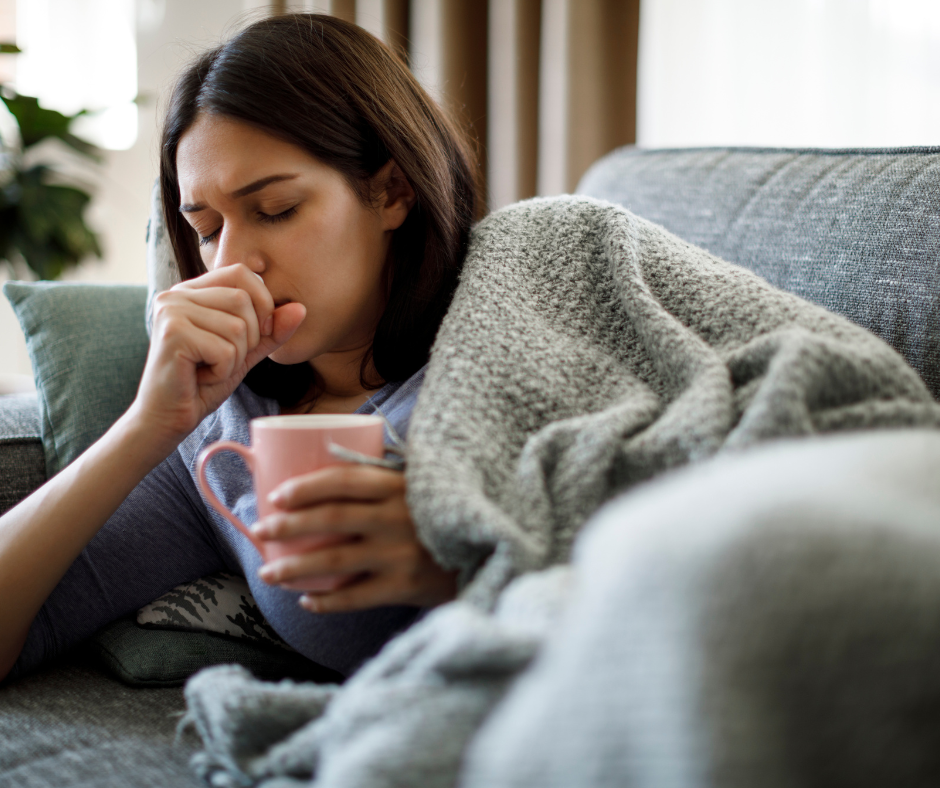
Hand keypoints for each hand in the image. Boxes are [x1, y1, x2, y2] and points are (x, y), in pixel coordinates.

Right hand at [133, 264, 305, 444]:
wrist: (167, 418)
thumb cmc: (203, 383)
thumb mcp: (245, 352)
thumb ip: (271, 331)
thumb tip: (301, 308)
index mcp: (193, 291)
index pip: (242, 273)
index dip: (262, 303)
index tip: (256, 335)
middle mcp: (177, 294)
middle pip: (243, 300)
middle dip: (248, 339)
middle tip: (222, 359)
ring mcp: (171, 311)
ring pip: (237, 327)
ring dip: (234, 358)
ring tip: (209, 368)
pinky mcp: (172, 334)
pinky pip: (225, 350)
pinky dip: (222, 371)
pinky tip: (201, 377)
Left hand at [252, 465, 457, 610]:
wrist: (488, 550)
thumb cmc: (443, 514)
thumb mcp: (420, 485)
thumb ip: (383, 478)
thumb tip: (329, 463)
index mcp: (399, 486)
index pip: (343, 480)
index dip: (306, 487)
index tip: (277, 496)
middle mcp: (398, 517)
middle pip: (331, 519)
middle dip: (289, 526)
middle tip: (261, 531)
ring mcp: (401, 554)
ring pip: (336, 561)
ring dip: (296, 567)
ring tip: (269, 572)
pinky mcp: (406, 587)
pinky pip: (357, 596)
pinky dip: (328, 601)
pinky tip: (307, 601)